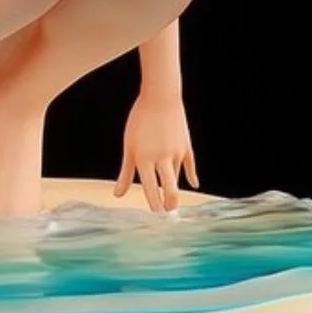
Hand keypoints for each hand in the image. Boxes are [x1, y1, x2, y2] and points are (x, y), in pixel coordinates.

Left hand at [113, 92, 198, 211]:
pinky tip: (193, 184)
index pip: (150, 189)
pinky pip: (190, 165)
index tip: (155, 216)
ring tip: (170, 200)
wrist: (161, 96)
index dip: (153, 204)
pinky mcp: (186, 146)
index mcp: (144, 159)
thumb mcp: (129, 146)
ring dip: (173, 188)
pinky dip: (191, 176)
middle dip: (169, 204)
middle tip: (167, 214)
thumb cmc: (140, 120)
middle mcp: (162, 158)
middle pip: (169, 189)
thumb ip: (125, 172)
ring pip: (176, 178)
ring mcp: (176, 153)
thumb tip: (118, 195)